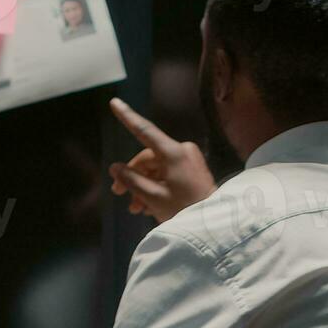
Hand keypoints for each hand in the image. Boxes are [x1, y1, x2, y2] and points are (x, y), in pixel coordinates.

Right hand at [108, 98, 215, 222]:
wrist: (212, 224)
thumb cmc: (183, 209)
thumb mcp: (152, 197)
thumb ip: (131, 180)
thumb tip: (115, 167)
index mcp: (174, 152)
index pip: (144, 130)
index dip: (127, 117)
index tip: (114, 102)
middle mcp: (182, 150)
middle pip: (148, 158)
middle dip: (133, 177)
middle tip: (119, 194)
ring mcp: (188, 160)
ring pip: (156, 169)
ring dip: (143, 186)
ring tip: (135, 208)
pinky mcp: (192, 170)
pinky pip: (166, 174)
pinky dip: (155, 187)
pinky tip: (147, 205)